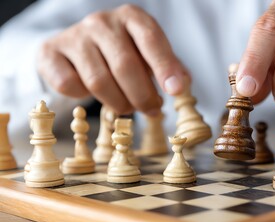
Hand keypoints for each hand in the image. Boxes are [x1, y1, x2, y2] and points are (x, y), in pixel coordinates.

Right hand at [37, 4, 187, 114]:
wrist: (76, 47)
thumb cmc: (122, 52)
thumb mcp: (148, 54)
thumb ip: (168, 66)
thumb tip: (183, 83)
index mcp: (131, 17)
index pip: (151, 40)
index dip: (165, 67)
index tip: (175, 91)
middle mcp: (102, 22)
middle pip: (125, 65)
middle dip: (142, 96)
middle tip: (151, 110)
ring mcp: (74, 35)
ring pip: (98, 80)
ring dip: (118, 102)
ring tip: (127, 106)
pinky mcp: (51, 52)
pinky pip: (70, 85)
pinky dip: (84, 97)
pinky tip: (91, 92)